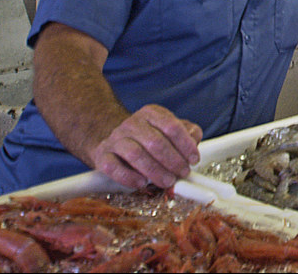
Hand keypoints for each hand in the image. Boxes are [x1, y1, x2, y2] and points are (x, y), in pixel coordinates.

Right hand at [88, 104, 202, 189]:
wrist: (113, 141)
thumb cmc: (148, 138)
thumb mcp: (169, 130)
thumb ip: (187, 132)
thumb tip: (194, 138)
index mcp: (151, 114)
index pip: (171, 126)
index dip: (185, 145)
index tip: (194, 160)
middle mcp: (132, 124)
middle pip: (155, 142)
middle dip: (173, 160)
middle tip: (182, 173)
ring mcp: (115, 139)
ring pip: (135, 154)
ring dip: (155, 171)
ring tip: (168, 181)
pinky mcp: (102, 156)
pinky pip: (113, 167)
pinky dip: (129, 177)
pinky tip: (142, 184)